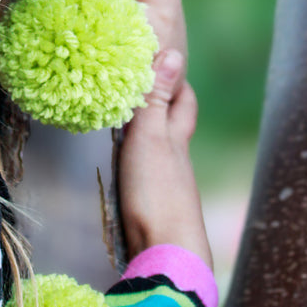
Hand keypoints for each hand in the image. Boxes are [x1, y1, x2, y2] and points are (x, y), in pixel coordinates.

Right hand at [117, 48, 211, 267]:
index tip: (161, 58)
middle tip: (145, 85)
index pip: (184, 100)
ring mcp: (166, 183)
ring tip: (123, 118)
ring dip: (148, 132)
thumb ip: (155, 99)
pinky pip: (146, 170)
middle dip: (168, 103)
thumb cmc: (158, 193)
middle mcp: (175, 158)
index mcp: (177, 137)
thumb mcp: (151, 138)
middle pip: (177, 124)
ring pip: (161, 148)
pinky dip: (137, 159)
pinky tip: (122, 163)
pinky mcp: (152, 204)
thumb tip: (174, 51)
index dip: (177, 80)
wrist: (166, 255)